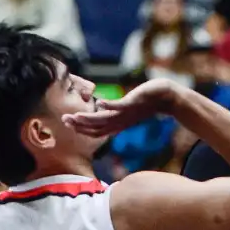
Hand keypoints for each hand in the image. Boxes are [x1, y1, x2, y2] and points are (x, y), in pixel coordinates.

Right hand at [62, 79, 180, 137]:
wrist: (165, 97)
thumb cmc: (145, 101)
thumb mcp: (127, 109)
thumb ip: (114, 111)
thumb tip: (100, 108)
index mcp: (118, 124)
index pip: (96, 131)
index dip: (81, 130)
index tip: (67, 124)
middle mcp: (121, 121)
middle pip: (97, 128)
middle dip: (80, 125)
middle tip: (64, 120)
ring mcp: (127, 113)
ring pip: (105, 119)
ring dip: (89, 118)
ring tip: (75, 116)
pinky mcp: (133, 102)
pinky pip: (120, 106)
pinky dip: (109, 105)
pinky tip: (99, 102)